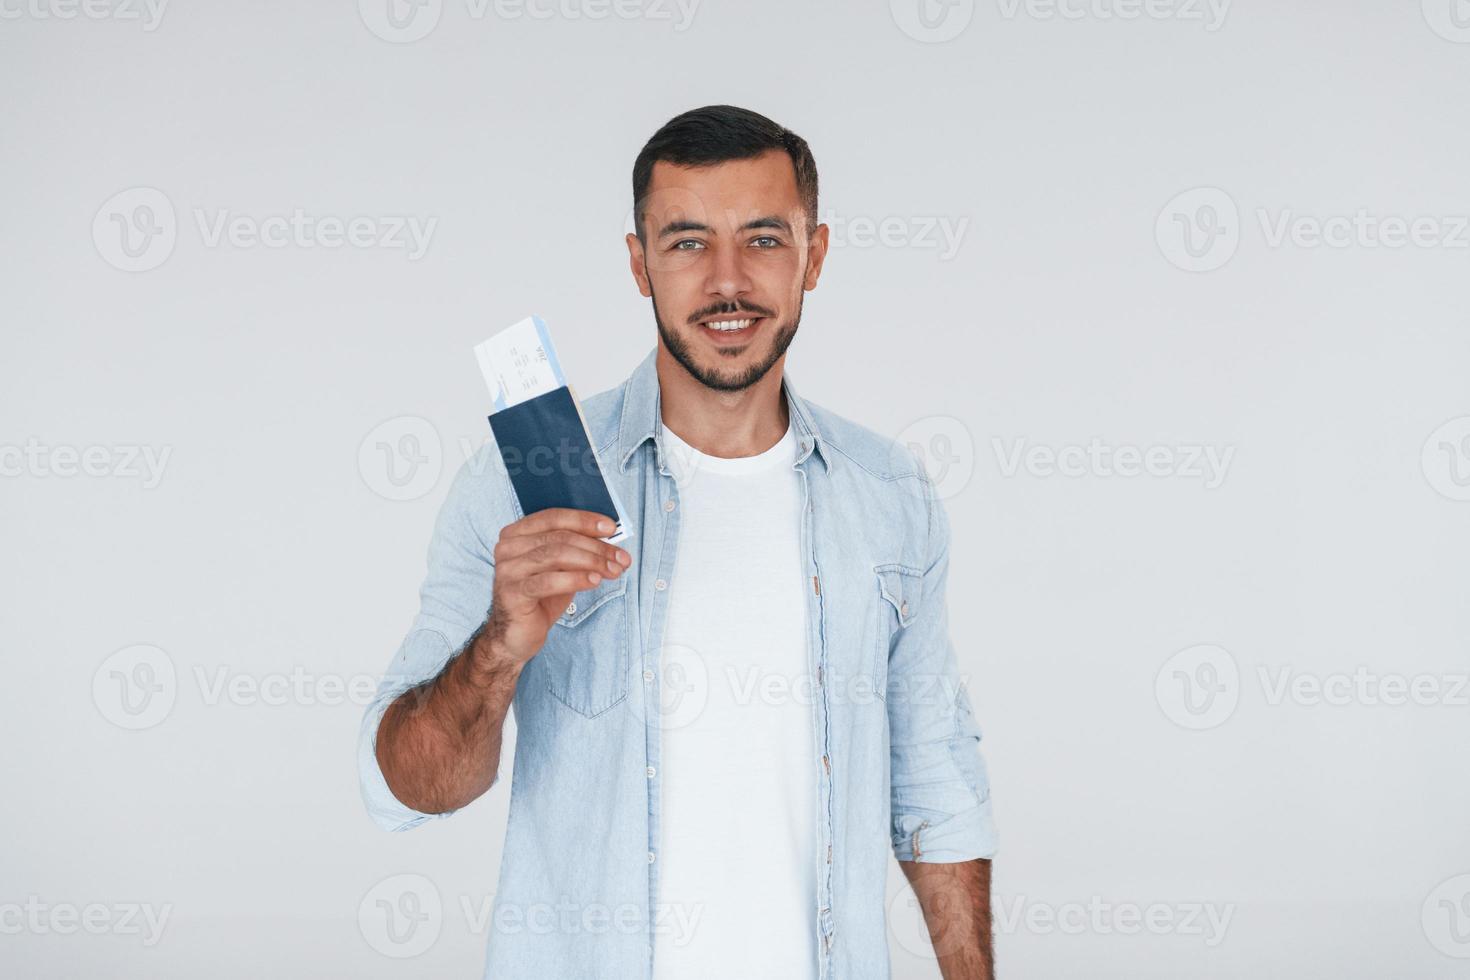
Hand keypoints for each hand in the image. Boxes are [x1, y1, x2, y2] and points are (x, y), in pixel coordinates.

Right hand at [480, 509, 630, 666]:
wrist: (517, 634)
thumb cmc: (541, 597)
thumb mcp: (560, 568)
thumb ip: (575, 549)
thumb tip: (610, 537)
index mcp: (516, 533)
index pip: (553, 517)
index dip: (584, 520)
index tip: (612, 527)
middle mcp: (508, 547)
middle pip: (559, 538)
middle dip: (596, 546)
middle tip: (621, 558)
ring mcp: (507, 570)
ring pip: (556, 555)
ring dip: (591, 562)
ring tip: (614, 571)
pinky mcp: (511, 593)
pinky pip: (549, 581)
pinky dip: (576, 579)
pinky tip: (594, 581)